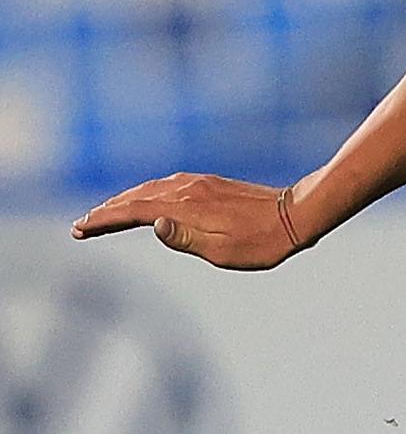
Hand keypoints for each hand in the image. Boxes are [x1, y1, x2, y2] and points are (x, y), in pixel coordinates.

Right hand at [70, 173, 308, 269]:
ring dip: (125, 200)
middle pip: (135, 197)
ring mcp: (199, 183)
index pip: (132, 212)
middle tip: (82, 224)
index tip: (79, 229)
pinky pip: (167, 185)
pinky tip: (145, 200)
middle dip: (107, 211)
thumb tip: (154, 225)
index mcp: (185, 207)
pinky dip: (147, 193)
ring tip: (106, 212)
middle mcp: (187, 189)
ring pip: (150, 189)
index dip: (104, 221)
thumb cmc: (263, 241)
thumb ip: (185, 239)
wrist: (297, 214)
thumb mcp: (224, 251)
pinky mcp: (210, 182)